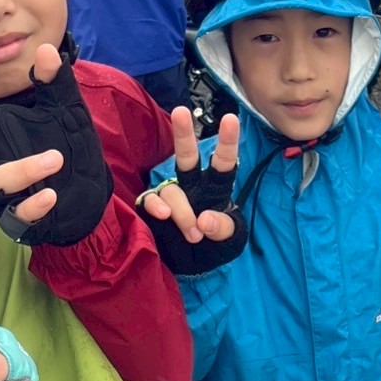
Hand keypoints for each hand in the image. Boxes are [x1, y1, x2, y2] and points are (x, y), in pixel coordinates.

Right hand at [0, 44, 112, 246]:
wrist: (90, 184)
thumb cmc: (66, 140)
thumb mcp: (63, 106)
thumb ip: (52, 80)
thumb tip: (47, 51)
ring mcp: (4, 191)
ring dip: (18, 173)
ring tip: (52, 160)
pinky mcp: (22, 215)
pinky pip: (19, 215)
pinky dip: (33, 205)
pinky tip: (49, 195)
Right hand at [138, 107, 246, 274]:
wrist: (189, 268)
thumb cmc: (213, 248)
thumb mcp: (229, 243)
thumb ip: (223, 229)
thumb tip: (205, 220)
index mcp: (215, 191)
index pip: (223, 164)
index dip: (227, 142)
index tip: (230, 119)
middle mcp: (192, 188)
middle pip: (187, 157)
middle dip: (183, 135)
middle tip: (180, 111)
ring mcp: (171, 197)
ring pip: (172, 190)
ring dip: (182, 211)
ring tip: (194, 234)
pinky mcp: (152, 209)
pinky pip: (150, 200)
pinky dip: (156, 206)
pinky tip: (163, 216)